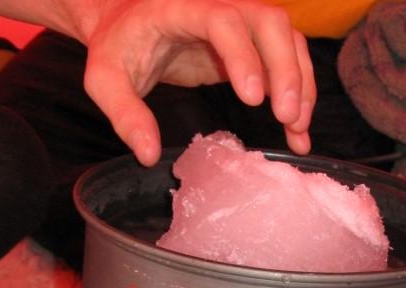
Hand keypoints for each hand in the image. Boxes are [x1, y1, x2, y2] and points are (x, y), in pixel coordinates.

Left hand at [80, 0, 315, 165]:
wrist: (125, 22)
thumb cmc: (118, 46)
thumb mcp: (105, 79)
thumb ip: (124, 113)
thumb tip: (148, 155)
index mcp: (183, 7)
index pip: (223, 20)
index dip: (243, 56)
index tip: (252, 99)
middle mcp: (221, 5)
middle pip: (270, 22)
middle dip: (286, 69)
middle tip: (287, 116)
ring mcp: (241, 23)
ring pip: (287, 39)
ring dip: (300, 83)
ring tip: (297, 128)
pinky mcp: (251, 45)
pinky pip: (286, 60)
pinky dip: (299, 93)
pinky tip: (297, 131)